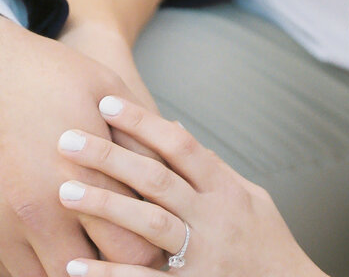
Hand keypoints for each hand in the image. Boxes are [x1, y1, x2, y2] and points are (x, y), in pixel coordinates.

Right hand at [0, 19, 161, 276]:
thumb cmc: (58, 77)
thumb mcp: (109, 94)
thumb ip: (142, 140)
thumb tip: (175, 172)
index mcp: (87, 178)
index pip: (134, 249)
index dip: (154, 251)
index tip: (163, 241)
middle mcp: (48, 211)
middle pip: (97, 274)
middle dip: (120, 269)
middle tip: (135, 252)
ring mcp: (14, 225)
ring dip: (80, 272)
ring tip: (99, 257)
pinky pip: (21, 274)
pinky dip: (44, 270)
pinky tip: (63, 253)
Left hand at [56, 97, 325, 276]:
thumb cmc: (268, 244)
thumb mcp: (250, 197)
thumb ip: (213, 167)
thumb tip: (178, 131)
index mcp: (225, 189)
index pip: (180, 145)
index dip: (143, 122)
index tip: (108, 103)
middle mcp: (213, 216)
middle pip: (157, 178)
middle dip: (111, 157)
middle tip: (68, 139)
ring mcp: (202, 254)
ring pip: (149, 222)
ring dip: (105, 205)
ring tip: (65, 191)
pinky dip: (109, 272)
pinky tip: (75, 265)